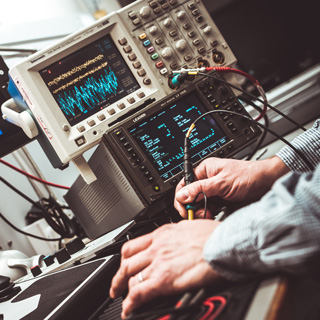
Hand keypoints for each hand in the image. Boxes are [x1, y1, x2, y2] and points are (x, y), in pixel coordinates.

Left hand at [109, 220, 223, 318]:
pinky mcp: (163, 280)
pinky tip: (129, 310)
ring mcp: (158, 263)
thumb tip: (180, 240)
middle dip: (119, 274)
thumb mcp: (191, 227)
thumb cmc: (214, 235)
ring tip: (121, 297)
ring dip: (123, 288)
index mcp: (164, 234)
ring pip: (129, 276)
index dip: (126, 257)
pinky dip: (130, 303)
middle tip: (117, 283)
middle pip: (127, 261)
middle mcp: (157, 247)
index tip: (125, 263)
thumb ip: (180, 235)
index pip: (135, 245)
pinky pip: (139, 293)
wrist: (224, 242)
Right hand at [174, 156, 288, 217]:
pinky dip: (211, 214)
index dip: (182, 198)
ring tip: (210, 215)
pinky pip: (210, 209)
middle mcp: (208, 180)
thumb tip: (182, 195)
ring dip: (203, 212)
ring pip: (200, 205)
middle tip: (201, 214)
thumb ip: (200, 189)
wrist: (269, 183)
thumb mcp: (222, 183)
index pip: (184, 184)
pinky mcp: (222, 201)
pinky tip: (215, 215)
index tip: (185, 210)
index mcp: (204, 170)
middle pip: (191, 197)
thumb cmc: (249, 175)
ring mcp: (215, 191)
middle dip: (194, 207)